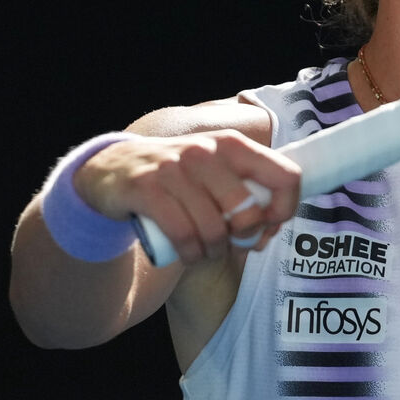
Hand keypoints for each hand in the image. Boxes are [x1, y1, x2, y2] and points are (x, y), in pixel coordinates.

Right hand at [75, 131, 300, 263]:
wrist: (112, 168)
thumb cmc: (179, 177)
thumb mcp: (217, 171)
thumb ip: (248, 192)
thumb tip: (271, 227)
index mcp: (234, 145)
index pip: (287, 175)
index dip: (286, 208)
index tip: (270, 224)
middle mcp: (206, 152)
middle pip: (248, 210)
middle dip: (246, 237)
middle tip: (234, 244)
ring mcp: (174, 168)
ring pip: (214, 227)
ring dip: (215, 250)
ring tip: (209, 251)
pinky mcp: (145, 188)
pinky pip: (182, 233)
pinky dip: (191, 253)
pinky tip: (190, 254)